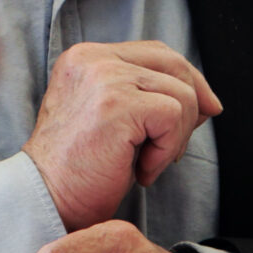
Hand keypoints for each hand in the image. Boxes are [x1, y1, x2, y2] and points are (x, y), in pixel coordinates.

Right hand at [21, 41, 222, 231]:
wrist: (45, 201)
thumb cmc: (79, 169)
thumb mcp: (111, 117)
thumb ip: (145, 95)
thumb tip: (207, 100)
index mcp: (86, 57)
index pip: (155, 51)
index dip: (187, 79)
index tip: (201, 112)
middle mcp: (92, 59)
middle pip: (173, 63)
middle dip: (193, 104)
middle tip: (176, 147)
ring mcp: (103, 78)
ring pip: (180, 93)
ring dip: (174, 138)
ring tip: (146, 164)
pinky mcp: (115, 104)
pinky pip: (172, 115)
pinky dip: (166, 150)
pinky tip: (142, 171)